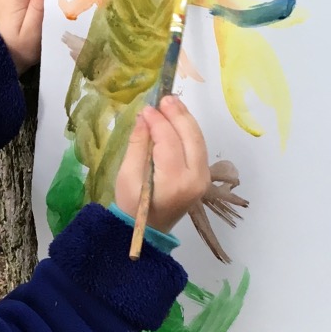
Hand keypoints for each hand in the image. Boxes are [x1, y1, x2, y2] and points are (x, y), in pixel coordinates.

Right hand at [114, 96, 210, 234]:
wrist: (147, 233)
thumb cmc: (132, 208)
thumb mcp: (127, 177)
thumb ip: (138, 145)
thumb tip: (144, 117)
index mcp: (174, 182)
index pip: (169, 141)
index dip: (158, 122)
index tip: (146, 109)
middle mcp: (195, 179)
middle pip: (190, 137)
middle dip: (178, 114)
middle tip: (164, 98)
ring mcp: (202, 179)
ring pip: (198, 140)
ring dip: (185, 120)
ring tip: (171, 103)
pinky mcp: (203, 177)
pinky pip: (198, 147)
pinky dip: (188, 131)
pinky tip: (177, 120)